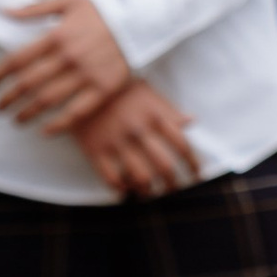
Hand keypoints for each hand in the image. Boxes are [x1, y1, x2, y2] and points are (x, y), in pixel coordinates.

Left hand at [0, 0, 130, 133]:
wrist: (143, 20)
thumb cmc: (103, 10)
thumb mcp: (68, 1)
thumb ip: (34, 8)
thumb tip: (4, 11)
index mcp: (56, 35)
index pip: (16, 60)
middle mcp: (68, 57)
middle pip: (28, 83)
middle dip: (7, 98)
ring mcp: (86, 74)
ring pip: (48, 100)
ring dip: (27, 113)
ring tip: (16, 120)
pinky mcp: (103, 88)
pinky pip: (76, 112)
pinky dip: (58, 124)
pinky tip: (45, 130)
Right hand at [71, 78, 200, 198]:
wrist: (79, 83)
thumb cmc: (118, 89)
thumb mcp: (147, 93)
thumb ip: (169, 110)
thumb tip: (191, 121)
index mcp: (154, 115)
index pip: (182, 145)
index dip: (193, 164)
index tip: (196, 174)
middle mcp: (137, 130)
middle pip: (165, 166)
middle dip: (173, 184)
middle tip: (173, 190)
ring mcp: (116, 141)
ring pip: (141, 177)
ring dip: (149, 191)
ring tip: (150, 193)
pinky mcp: (95, 149)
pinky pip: (112, 179)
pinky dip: (121, 189)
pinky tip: (125, 189)